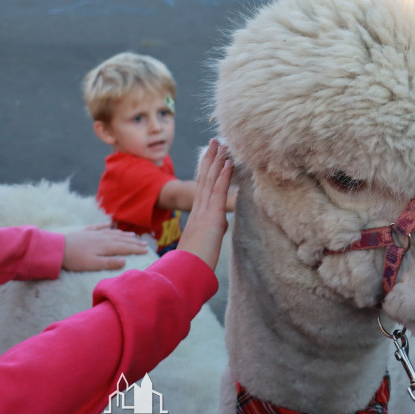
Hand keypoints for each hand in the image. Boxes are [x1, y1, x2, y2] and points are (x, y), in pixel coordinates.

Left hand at [62, 227, 148, 271]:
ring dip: (124, 234)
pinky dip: (107, 226)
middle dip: (134, 242)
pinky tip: (110, 224)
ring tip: (133, 235)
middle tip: (145, 243)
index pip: (125, 247)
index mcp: (107, 246)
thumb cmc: (76, 259)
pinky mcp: (87, 232)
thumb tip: (125, 262)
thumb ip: (109, 263)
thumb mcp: (93, 264)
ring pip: (113, 233)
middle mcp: (104, 238)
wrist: (58, 248)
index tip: (146, 250)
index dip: (137, 249)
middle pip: (122, 239)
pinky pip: (100, 227)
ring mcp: (95, 233)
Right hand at [176, 139, 233, 269]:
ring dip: (218, 161)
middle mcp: (200, 209)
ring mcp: (205, 212)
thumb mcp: (206, 240)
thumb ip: (213, 228)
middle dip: (211, 158)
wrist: (186, 272)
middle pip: (205, 178)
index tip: (212, 155)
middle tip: (215, 141)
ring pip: (211, 181)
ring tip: (222, 145)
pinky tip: (228, 163)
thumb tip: (221, 223)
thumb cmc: (195, 262)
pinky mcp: (212, 217)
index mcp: (198, 214)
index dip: (208, 169)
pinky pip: (218, 192)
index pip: (204, 186)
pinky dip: (223, 177)